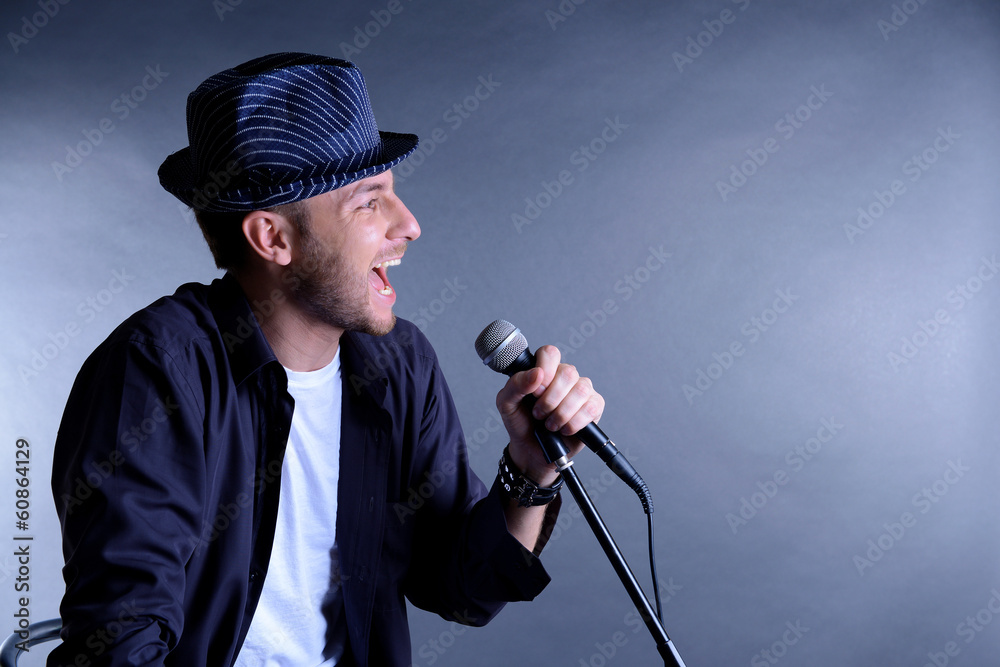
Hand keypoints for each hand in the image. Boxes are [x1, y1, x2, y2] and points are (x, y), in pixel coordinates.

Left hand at [495, 345, 604, 486]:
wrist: (531, 450)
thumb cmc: (520, 422)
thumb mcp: (507, 403)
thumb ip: (516, 384)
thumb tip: (536, 373)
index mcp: (544, 369)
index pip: (550, 353)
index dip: (545, 370)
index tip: (535, 391)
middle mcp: (565, 376)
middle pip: (568, 372)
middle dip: (550, 398)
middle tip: (539, 413)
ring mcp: (582, 391)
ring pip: (581, 389)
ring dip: (561, 412)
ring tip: (550, 424)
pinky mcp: (594, 407)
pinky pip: (591, 407)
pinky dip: (574, 422)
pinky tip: (564, 429)